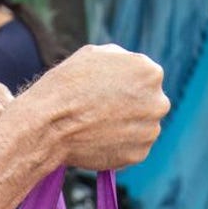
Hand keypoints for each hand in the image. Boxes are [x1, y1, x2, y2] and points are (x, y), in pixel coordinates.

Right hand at [15, 44, 169, 169]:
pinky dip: (119, 146)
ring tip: (98, 127)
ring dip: (127, 128)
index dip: (123, 85)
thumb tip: (130, 67)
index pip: (145, 79)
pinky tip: (99, 140)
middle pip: (148, 104)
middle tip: (104, 112)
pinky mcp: (139, 154)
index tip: (106, 93)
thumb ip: (121, 60)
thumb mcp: (95, 54)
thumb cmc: (67, 86)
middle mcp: (158, 102)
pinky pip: (133, 148)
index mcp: (150, 72)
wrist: (49, 125)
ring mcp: (150, 131)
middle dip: (131, 107)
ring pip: (142, 128)